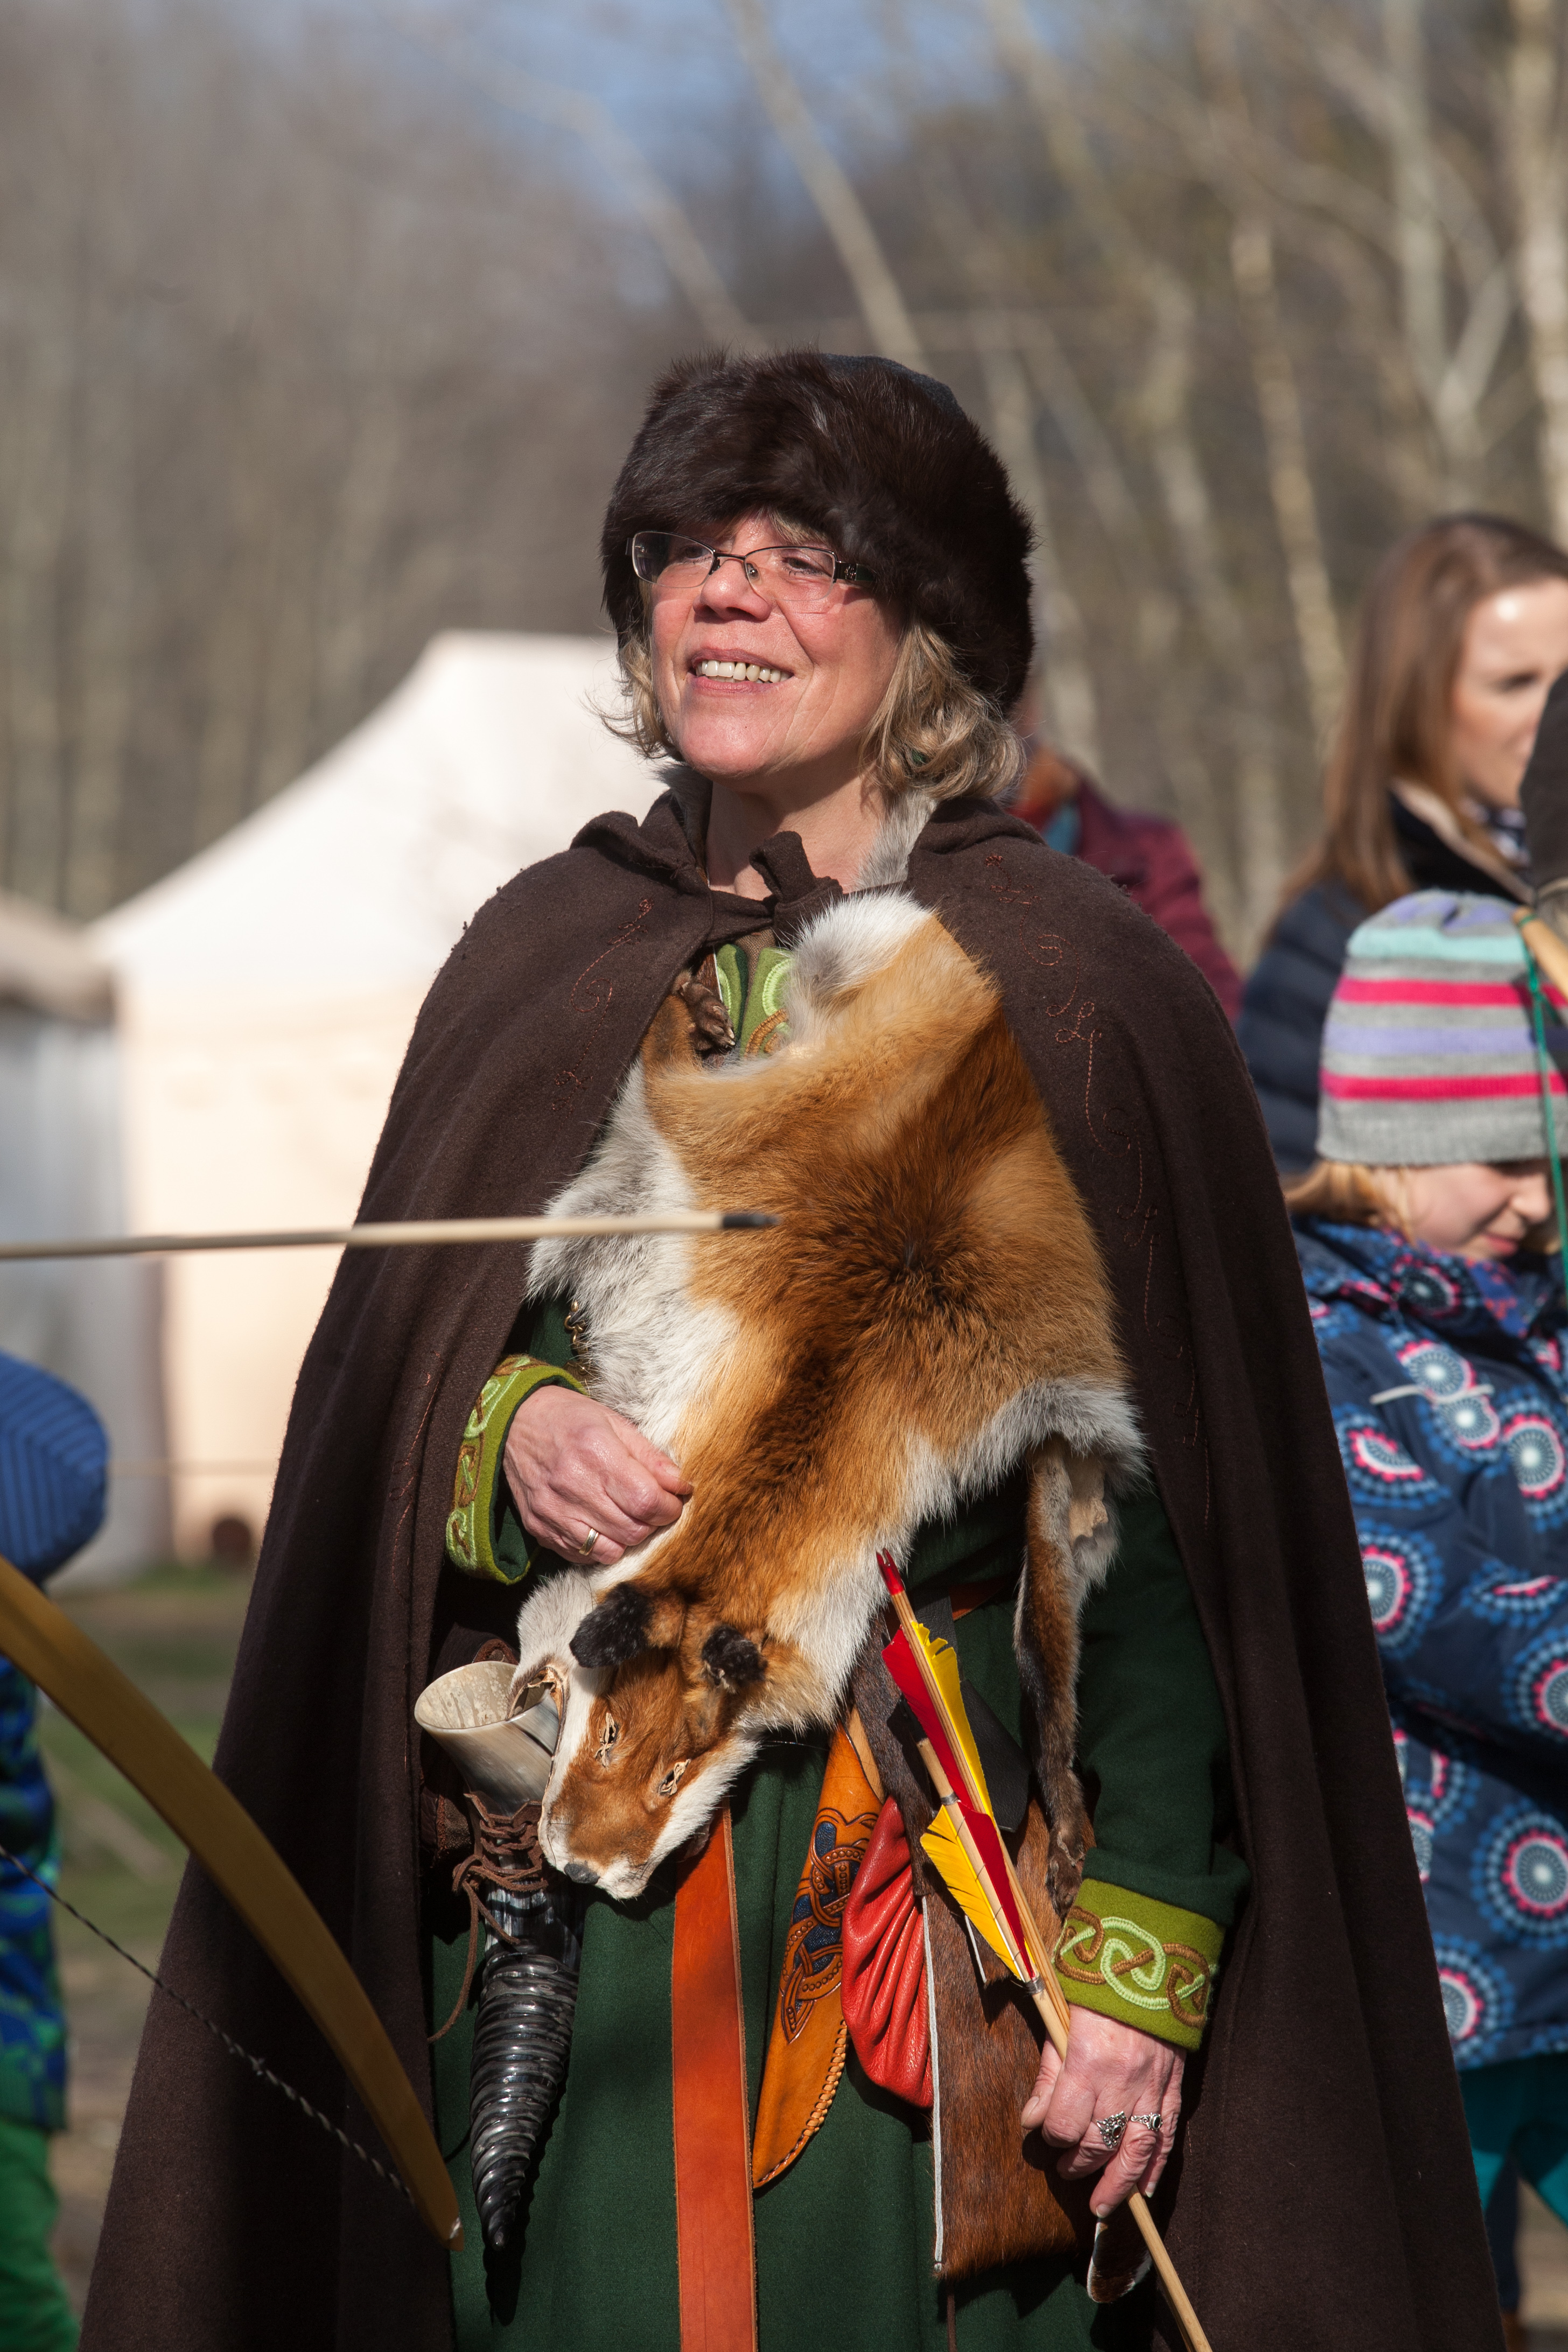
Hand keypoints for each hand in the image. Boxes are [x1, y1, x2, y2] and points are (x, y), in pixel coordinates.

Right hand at [502, 1385, 690, 1566]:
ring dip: (628, 1538)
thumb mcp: (613, 1422)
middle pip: (632, 1530)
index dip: (669, 1507)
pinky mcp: (539, 1528)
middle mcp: (572, 1486)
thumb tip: (680, 1485)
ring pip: (610, 1550)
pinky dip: (599, 1546)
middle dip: (653, 1523)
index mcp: (595, 1453)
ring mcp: (553, 1512)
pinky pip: (582, 1556)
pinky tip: (601, 1523)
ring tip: (627, 1516)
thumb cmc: (569, 1418)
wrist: (512, 1423)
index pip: (646, 1501)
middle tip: (652, 1507)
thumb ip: (649, 1456)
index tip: (673, 1500)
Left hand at [1021, 2008, 1182, 2218]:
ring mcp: (1152, 2087)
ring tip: (1103, 2205)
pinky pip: (1167, 2135)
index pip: (1066, 2123)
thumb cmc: (1096, 1987)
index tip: (1046, 2133)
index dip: (1053, 2135)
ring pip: (1136, 2150)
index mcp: (1088, 2062)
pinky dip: (1157, 2166)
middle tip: (1067, 2170)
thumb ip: (1048, 2074)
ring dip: (1119, 2184)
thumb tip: (1031, 2119)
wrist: (1147, 1958)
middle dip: (1080, 2164)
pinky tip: (1146, 2188)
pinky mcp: (1174, 2086)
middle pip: (1099, 2142)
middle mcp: (1122, 2081)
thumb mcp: (1060, 2022)